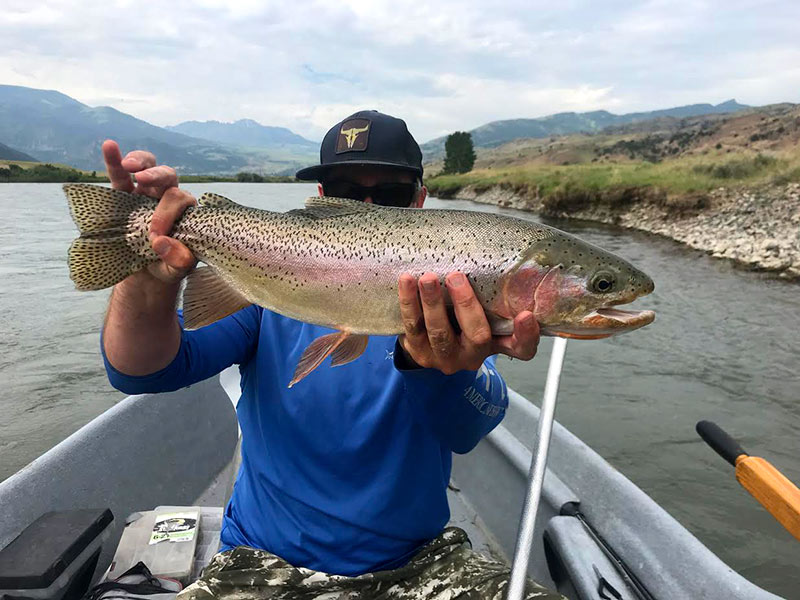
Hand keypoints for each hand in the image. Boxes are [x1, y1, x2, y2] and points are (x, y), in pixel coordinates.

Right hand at [102, 139, 196, 283]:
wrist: (147, 275)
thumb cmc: (168, 268)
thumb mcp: (176, 270)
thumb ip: (178, 260)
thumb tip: (161, 242)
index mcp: (186, 211)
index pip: (180, 200)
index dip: (168, 214)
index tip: (156, 238)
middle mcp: (168, 197)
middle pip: (168, 175)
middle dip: (157, 175)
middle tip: (144, 181)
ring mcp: (145, 194)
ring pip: (147, 167)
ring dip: (139, 162)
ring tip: (128, 165)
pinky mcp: (123, 196)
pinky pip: (118, 175)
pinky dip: (114, 160)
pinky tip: (109, 145)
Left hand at [397, 272, 539, 373]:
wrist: (428, 345)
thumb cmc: (462, 322)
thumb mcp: (484, 314)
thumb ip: (495, 296)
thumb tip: (509, 259)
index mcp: (495, 345)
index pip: (520, 348)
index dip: (526, 335)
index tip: (526, 315)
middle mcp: (472, 355)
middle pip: (476, 335)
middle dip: (466, 305)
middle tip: (456, 277)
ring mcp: (444, 357)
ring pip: (439, 332)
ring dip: (432, 302)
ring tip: (427, 278)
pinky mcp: (419, 351)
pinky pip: (412, 327)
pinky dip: (409, 302)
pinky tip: (406, 281)